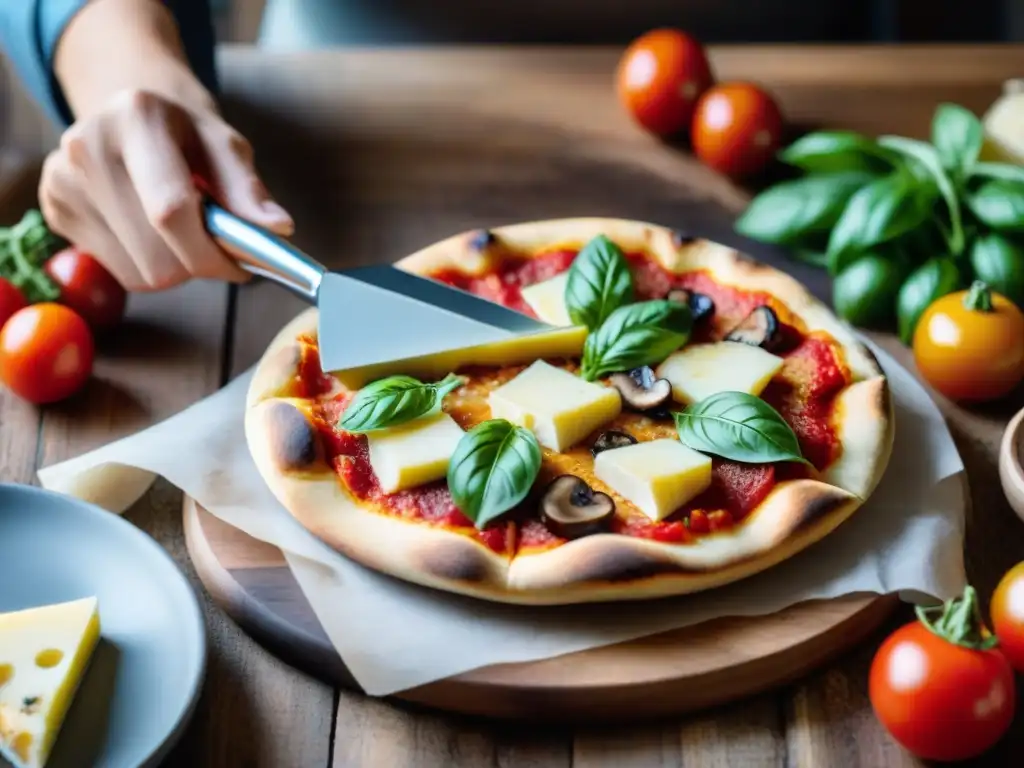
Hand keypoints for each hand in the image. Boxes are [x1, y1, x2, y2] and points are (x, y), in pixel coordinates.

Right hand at [39, 89, 293, 290]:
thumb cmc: (187, 134)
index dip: (212, 253)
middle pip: (156, 256)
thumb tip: (277, 228)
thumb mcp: (226, 146)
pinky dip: (148, 266)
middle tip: (217, 247)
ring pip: (139, 274)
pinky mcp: (53, 209)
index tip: (243, 266)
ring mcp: (61, 180)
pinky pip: (119, 271)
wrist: (131, 113)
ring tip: (182, 233)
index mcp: (137, 117)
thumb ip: (249, 189)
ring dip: (175, 269)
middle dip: (198, 265)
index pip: (171, 211)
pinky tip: (150, 232)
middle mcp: (86, 146)